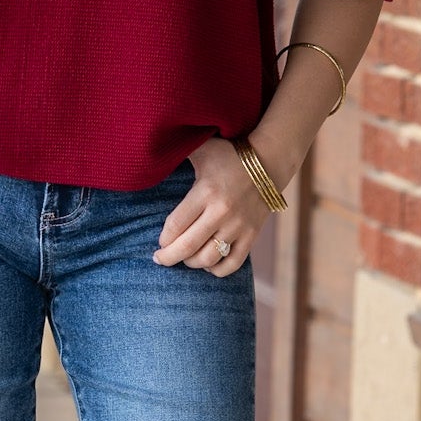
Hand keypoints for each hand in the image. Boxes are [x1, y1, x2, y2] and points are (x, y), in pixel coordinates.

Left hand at [151, 134, 280, 275]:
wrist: (270, 162)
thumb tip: (150, 152)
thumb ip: (177, 151)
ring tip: (185, 258)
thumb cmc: (229, 156)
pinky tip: (208, 264)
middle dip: (169, 257)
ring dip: (191, 263)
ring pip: (208, 259)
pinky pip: (233, 263)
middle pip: (188, 247)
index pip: (175, 225)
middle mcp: (221, 212)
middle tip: (160, 259)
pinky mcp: (252, 235)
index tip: (159, 242)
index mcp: (205, 192)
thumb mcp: (202, 150)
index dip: (163, 239)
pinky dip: (217, 270)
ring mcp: (238, 226)